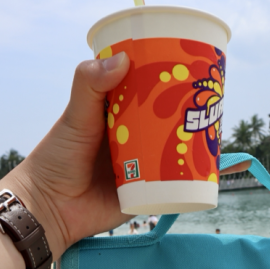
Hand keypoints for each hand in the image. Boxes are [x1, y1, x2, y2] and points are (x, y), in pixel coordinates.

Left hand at [0, 53, 252, 261]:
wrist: (51, 210)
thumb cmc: (56, 160)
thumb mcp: (75, 118)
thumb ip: (90, 87)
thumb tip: (122, 59)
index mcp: (117, 117)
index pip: (148, 93)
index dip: (168, 81)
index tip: (191, 68)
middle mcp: (134, 140)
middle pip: (168, 122)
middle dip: (191, 113)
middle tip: (212, 101)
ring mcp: (144, 166)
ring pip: (177, 151)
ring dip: (200, 143)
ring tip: (219, 129)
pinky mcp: (150, 193)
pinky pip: (179, 184)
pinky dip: (200, 176)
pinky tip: (219, 166)